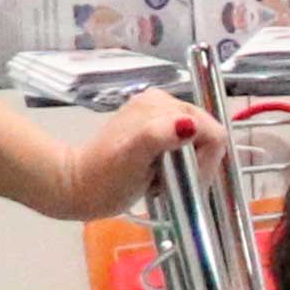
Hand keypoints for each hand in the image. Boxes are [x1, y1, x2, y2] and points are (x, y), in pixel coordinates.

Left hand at [45, 92, 222, 222]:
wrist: (77, 186)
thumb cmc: (106, 177)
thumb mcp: (133, 157)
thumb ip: (159, 136)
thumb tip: (188, 126)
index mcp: (164, 106)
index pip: (211, 132)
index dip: (206, 162)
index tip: (187, 183)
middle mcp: (164, 103)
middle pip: (205, 136)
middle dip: (196, 165)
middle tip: (172, 184)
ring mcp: (157, 116)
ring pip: (196, 144)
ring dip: (187, 168)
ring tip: (163, 180)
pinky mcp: (152, 130)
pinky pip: (182, 147)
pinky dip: (177, 166)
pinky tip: (159, 175)